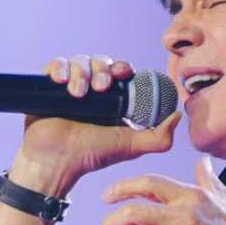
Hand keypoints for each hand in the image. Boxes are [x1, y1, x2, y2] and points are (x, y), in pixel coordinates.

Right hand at [11, 55, 180, 195]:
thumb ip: (157, 138)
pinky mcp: (47, 87)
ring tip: (79, 93)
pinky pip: (56, 66)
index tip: (124, 73)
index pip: (120, 72)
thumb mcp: (129, 147)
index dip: (123, 68)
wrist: (55, 163)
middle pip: (101, 62)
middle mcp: (91, 91)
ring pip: (79, 61)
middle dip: (103, 69)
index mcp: (111, 100)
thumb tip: (177, 115)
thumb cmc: (91, 156)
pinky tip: (61, 81)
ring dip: (82, 72)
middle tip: (102, 88)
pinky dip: (60, 68)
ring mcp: (68, 88)